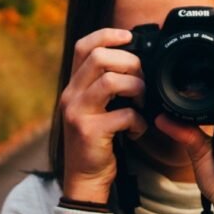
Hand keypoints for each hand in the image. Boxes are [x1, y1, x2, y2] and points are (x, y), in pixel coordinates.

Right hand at [60, 28, 148, 203]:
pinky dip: (138, 121)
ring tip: (142, 102)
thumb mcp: (96, 107)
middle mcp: (71, 95)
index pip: (83, 46)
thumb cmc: (97, 140)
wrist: (84, 178)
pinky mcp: (90, 132)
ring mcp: (78, 113)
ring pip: (111, 81)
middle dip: (130, 63)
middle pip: (99, 57)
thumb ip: (107, 85)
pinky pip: (123, 114)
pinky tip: (137, 130)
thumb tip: (137, 63)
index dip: (107, 35)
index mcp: (74, 86)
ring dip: (137, 88)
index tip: (129, 36)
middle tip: (142, 80)